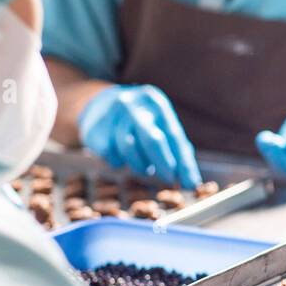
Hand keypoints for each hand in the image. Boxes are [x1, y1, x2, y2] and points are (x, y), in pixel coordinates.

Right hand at [78, 84, 201, 187]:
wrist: (100, 105)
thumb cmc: (141, 121)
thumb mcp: (160, 124)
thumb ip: (176, 149)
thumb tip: (191, 181)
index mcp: (156, 103)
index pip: (174, 136)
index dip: (183, 162)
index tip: (189, 182)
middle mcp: (134, 105)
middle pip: (152, 139)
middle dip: (164, 164)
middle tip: (170, 180)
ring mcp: (112, 116)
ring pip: (130, 150)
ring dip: (141, 166)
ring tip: (145, 167)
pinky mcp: (95, 130)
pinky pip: (110, 156)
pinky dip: (119, 163)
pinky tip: (122, 159)